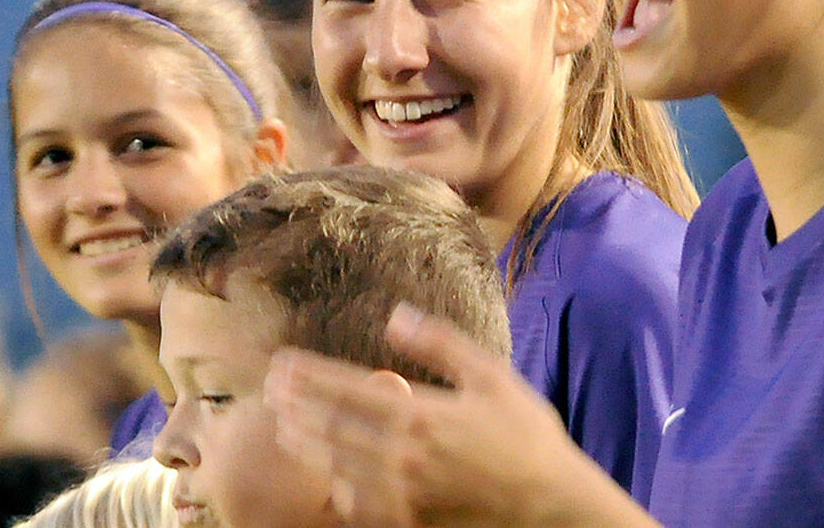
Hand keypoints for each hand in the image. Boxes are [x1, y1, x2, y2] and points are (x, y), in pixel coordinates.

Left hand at [264, 304, 656, 526]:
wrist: (552, 502)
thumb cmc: (526, 434)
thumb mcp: (490, 375)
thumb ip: (440, 343)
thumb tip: (395, 315)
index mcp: (421, 414)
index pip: (348, 389)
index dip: (310, 376)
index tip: (283, 363)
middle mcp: (404, 455)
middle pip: (333, 427)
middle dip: (298, 406)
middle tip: (271, 390)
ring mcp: (404, 493)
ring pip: (339, 466)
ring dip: (308, 443)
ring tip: (286, 426)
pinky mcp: (412, 520)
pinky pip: (361, 505)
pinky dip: (338, 485)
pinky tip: (328, 474)